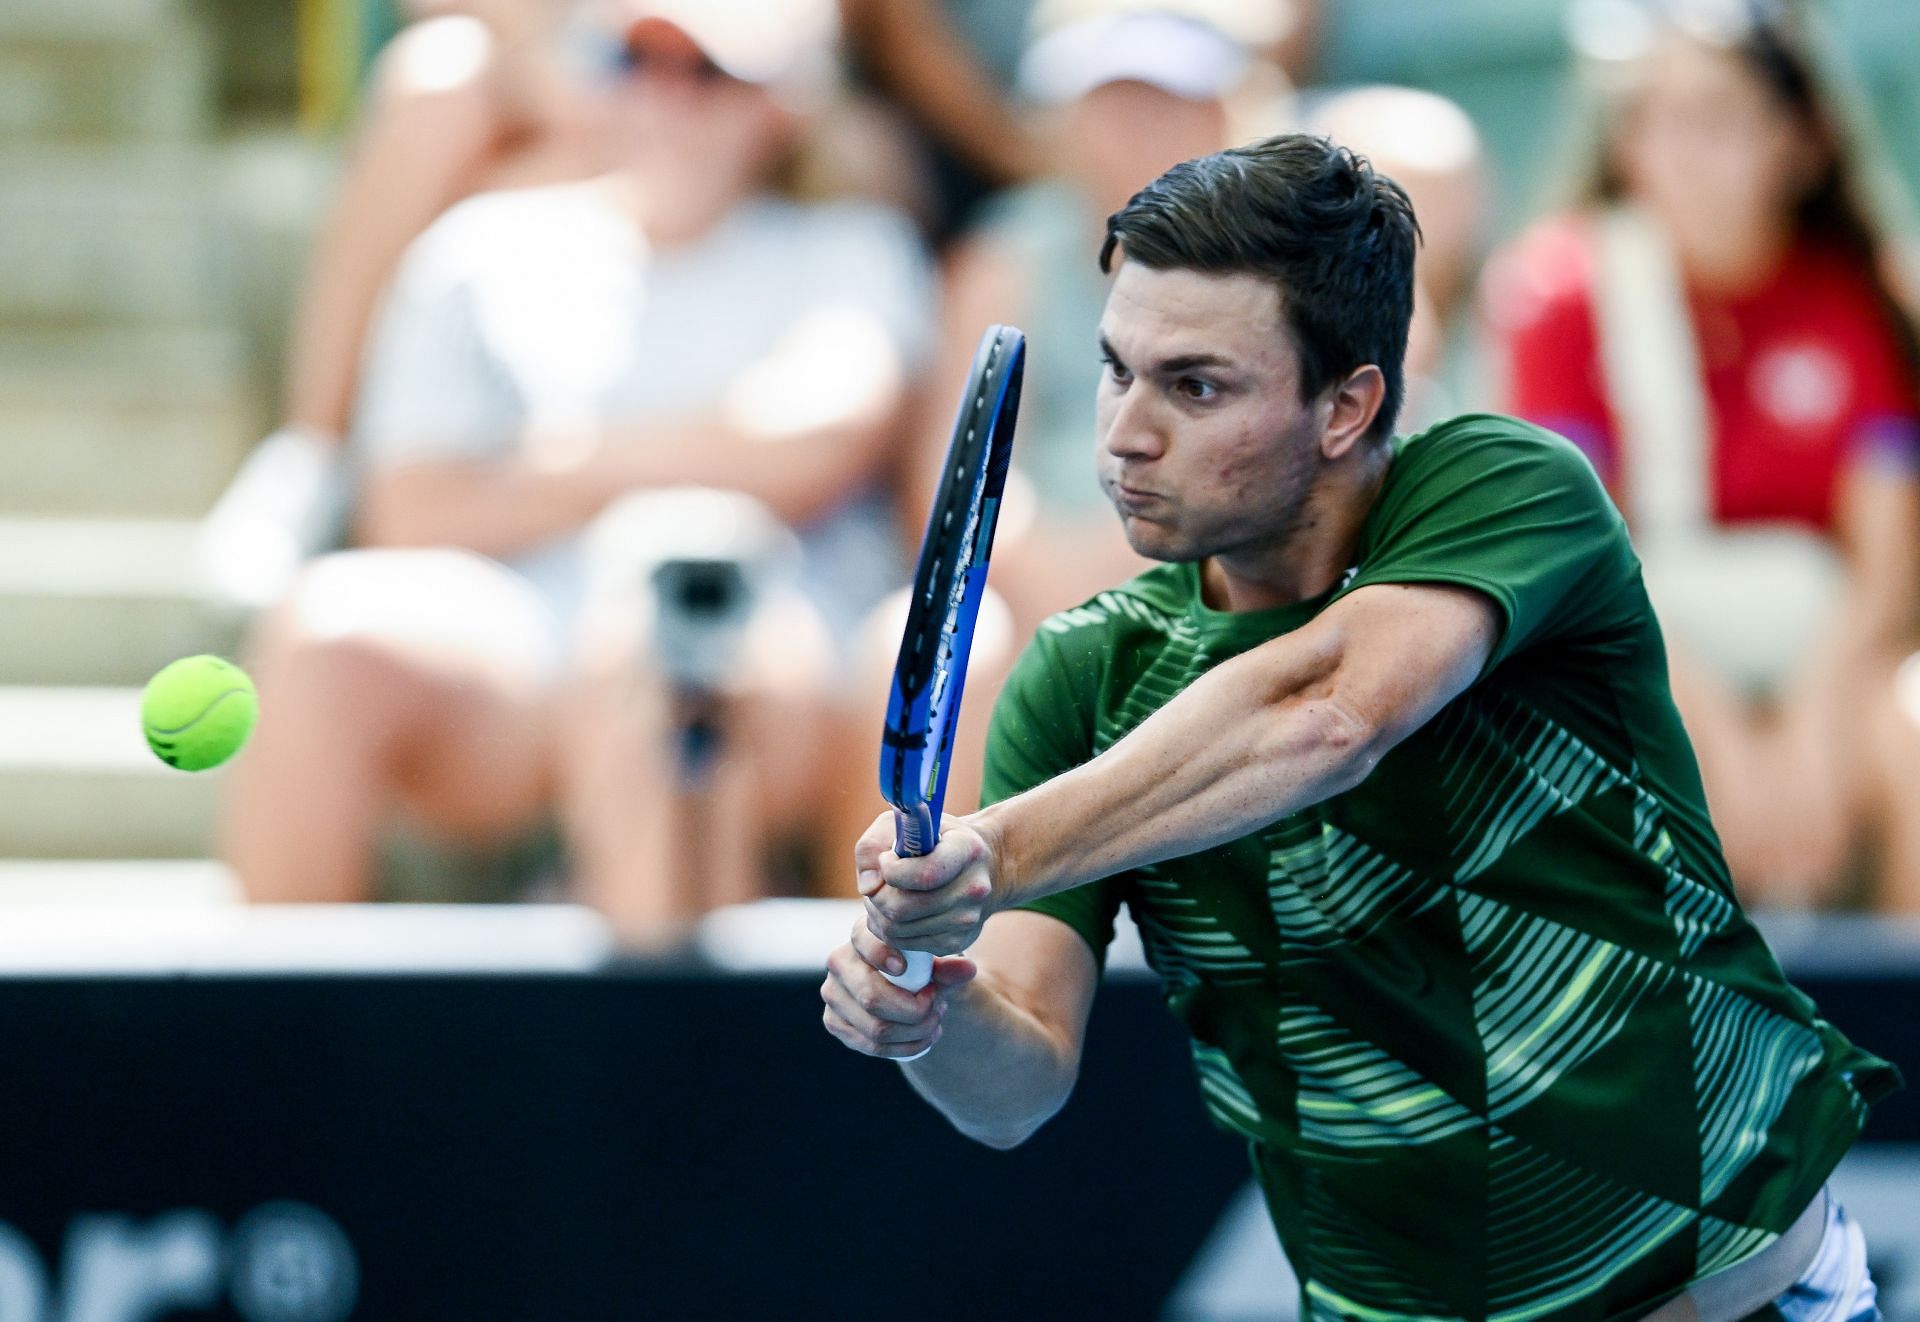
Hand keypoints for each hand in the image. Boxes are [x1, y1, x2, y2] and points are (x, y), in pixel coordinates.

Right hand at [821, 918, 976, 1058]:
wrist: (908, 990)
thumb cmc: (923, 968)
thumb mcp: (939, 964)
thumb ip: (950, 967)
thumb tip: (966, 969)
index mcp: (863, 934)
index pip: (863, 940)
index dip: (882, 954)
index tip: (905, 968)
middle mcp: (839, 961)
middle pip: (871, 997)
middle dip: (914, 1011)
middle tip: (939, 1007)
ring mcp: (833, 994)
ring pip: (875, 1027)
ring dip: (915, 1032)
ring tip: (936, 1022)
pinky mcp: (834, 1022)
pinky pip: (872, 1045)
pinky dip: (905, 1047)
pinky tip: (924, 1038)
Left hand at [853, 812, 999, 956]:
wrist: (981, 865)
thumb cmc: (935, 840)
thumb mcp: (905, 824)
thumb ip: (874, 846)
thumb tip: (869, 887)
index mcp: (967, 850)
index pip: (924, 874)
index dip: (891, 871)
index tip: (886, 859)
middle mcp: (973, 888)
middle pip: (903, 908)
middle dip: (877, 897)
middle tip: (877, 884)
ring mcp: (967, 919)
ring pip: (898, 931)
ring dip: (879, 915)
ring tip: (884, 895)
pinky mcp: (958, 942)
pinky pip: (906, 945)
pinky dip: (890, 931)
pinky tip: (895, 911)